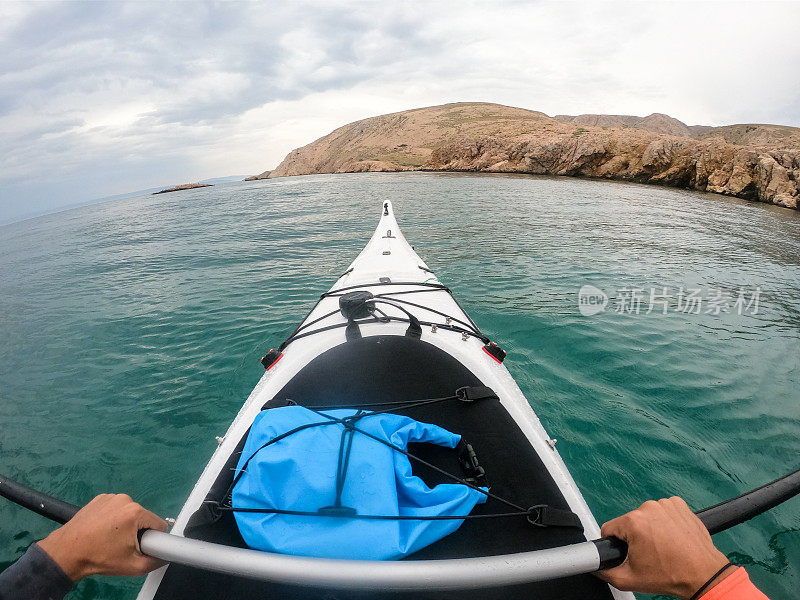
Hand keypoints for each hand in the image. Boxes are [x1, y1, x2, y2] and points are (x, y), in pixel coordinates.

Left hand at [37, 493, 167, 580]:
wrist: (66, 553)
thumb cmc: (98, 558)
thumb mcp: (132, 566)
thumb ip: (156, 561)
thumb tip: (166, 556)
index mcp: (134, 512)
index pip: (159, 524)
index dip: (153, 539)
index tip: (139, 548)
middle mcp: (124, 499)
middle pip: (143, 518)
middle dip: (137, 532)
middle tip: (122, 546)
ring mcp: (111, 497)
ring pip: (130, 513)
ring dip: (125, 525)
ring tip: (110, 538)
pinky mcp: (100, 498)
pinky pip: (116, 508)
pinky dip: (113, 518)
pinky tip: (102, 530)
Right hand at [595, 496, 732, 598]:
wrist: (703, 575)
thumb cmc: (672, 575)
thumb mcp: (630, 579)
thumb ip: (605, 572)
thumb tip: (595, 566)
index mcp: (633, 522)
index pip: (610, 528)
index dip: (616, 544)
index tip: (629, 553)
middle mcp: (648, 508)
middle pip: (629, 522)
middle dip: (635, 537)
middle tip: (649, 554)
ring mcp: (665, 504)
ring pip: (646, 516)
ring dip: (651, 528)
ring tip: (663, 546)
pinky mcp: (679, 504)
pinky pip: (663, 510)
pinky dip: (665, 521)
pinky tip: (672, 536)